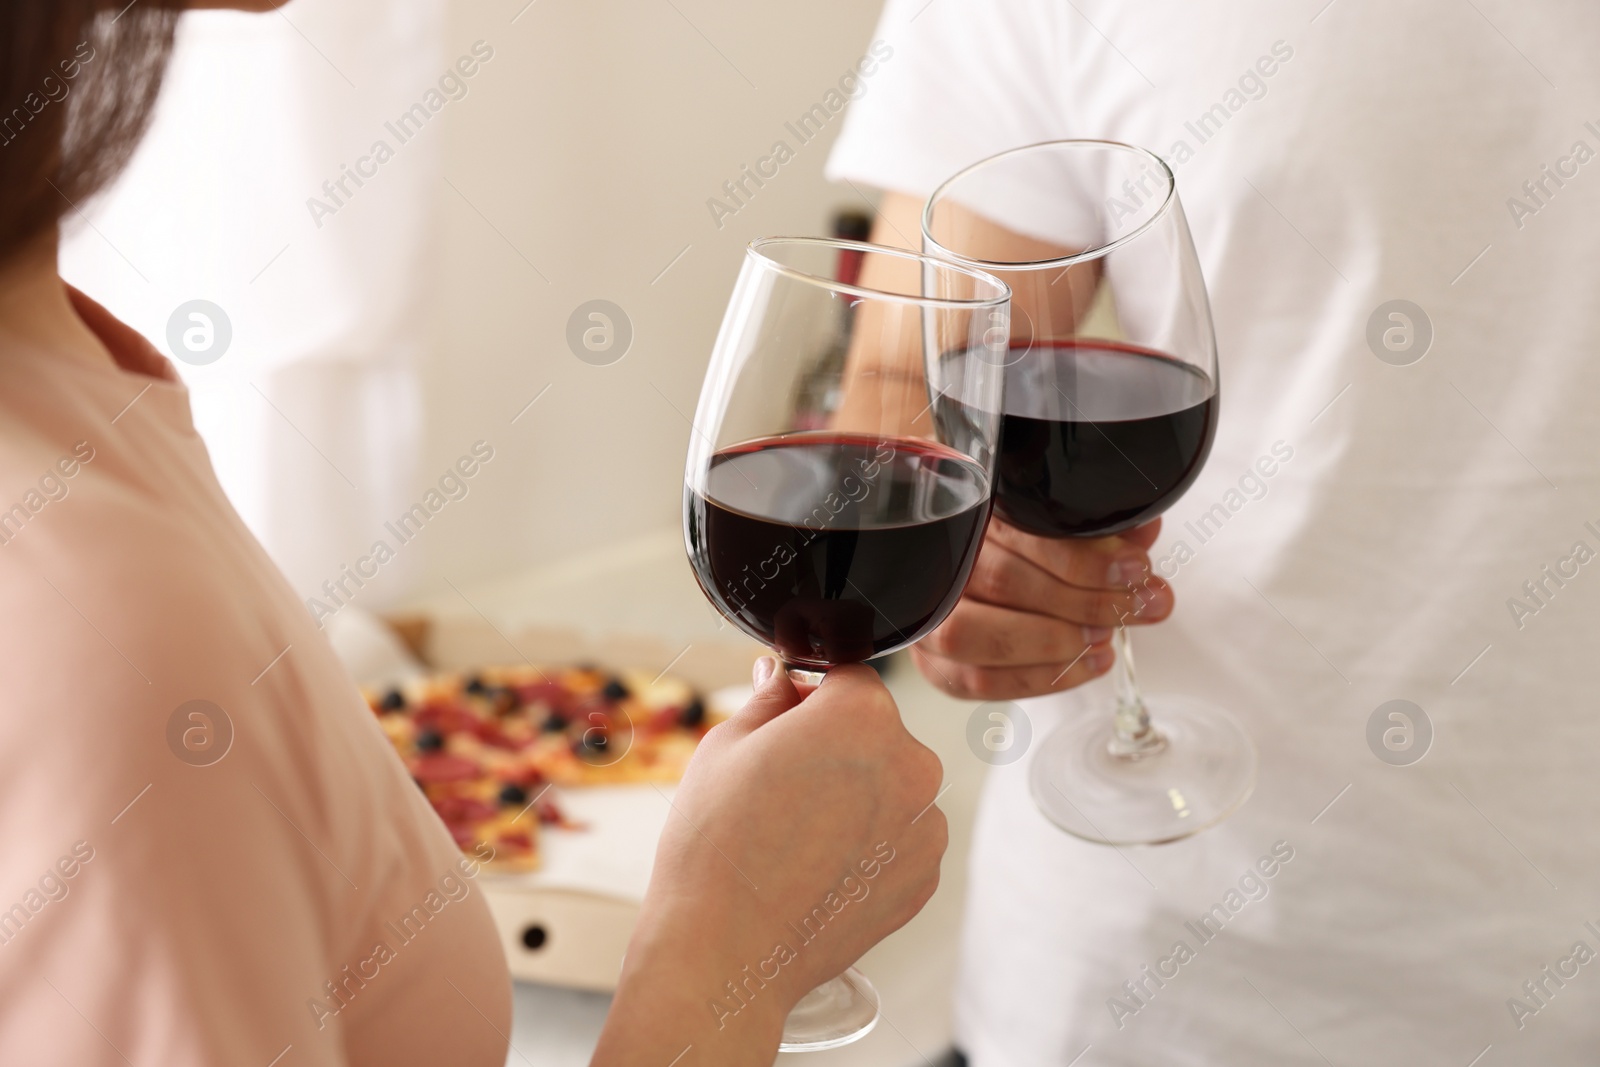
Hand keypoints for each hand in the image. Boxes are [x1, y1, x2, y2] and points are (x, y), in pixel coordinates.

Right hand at [592, 660, 945, 1064]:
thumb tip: (784, 676)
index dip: (811, 696)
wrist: (726, 948)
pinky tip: (819, 865)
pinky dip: (869, 845)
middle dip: (838, 747)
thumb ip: (770, 698)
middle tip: (782, 785)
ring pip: (891, 787)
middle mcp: (910, 763)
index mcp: (863, 714)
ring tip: (797, 833)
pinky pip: (900, 838)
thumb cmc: (716, 846)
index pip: (848, 677)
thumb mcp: (726, 745)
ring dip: (858, 796)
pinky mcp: (923, 876)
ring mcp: (924, 825)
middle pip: (877, 732)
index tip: (785, 722)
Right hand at [911, 517, 1172, 699]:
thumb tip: (1141, 530)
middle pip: (1001, 582)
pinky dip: (1042, 677)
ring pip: (977, 635)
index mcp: (967, 514)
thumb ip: (1096, 529)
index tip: (1133, 568)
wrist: (983, 587)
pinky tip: (1087, 663)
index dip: (1081, 556)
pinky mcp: (935, 664)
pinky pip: (980, 680)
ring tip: (1105, 637)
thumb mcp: (1062, 530)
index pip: (1018, 532)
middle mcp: (937, 563)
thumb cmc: (1024, 556)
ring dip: (1054, 642)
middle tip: (1135, 606)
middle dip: (1083, 600)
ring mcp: (928, 617)